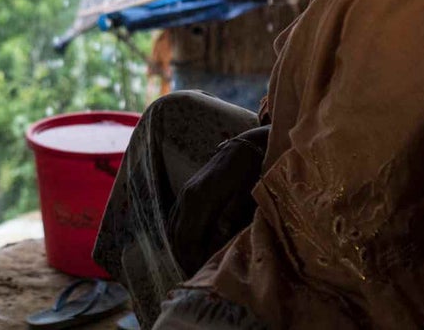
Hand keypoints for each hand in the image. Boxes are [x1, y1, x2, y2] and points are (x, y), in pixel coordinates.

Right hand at [167, 125, 269, 276]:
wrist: (246, 147)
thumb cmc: (250, 171)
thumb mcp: (246, 194)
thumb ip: (231, 215)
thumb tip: (219, 237)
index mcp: (199, 199)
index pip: (188, 237)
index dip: (192, 258)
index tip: (199, 273)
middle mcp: (186, 197)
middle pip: (177, 236)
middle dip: (184, 257)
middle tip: (195, 275)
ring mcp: (184, 193)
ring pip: (173, 228)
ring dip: (180, 248)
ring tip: (192, 265)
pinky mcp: (187, 192)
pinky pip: (176, 219)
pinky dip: (180, 236)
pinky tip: (190, 247)